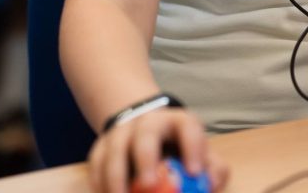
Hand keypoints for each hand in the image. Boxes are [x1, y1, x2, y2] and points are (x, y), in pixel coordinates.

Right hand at [87, 107, 228, 192]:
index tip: (195, 172)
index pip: (188, 127)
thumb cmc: (176, 148)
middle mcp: (148, 123)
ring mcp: (121, 133)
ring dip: (116, 178)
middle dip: (146, 159)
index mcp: (177, 121)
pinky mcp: (100, 148)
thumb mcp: (198, 151)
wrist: (143, 128)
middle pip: (146, 134)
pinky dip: (100, 185)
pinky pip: (96, 167)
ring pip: (115, 151)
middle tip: (150, 184)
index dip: (192, 147)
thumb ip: (212, 167)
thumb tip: (212, 182)